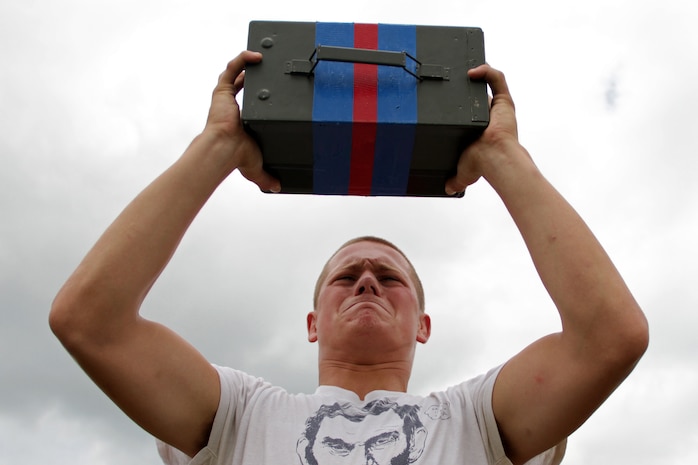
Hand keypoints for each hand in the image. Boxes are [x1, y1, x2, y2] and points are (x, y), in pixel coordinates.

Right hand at [204, 51, 279, 191]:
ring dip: (247, 63)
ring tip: (262, 57)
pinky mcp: (222, 91)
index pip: (247, 100)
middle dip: (252, 74)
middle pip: (241, 84)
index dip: (255, 91)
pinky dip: (242, 59)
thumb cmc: (236, 157)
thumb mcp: (257, 167)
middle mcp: (230, 107)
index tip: (268, 85)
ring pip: (235, 73)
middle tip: (267, 67)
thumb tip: (276, 188)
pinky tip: (255, 55)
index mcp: (238, 120)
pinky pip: (232, 68)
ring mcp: (225, 97)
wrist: (224, 149)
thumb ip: (267, 177)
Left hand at [445, 64, 522, 194]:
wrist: (493, 158)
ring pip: (492, 82)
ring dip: (480, 74)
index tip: (451, 98)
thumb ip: (456, 180)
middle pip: (481, 94)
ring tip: (464, 72)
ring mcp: (499, 107)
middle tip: (454, 79)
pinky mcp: (505, 100)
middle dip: (470, 85)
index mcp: (484, 128)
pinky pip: (498, 78)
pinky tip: (472, 71)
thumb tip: (449, 189)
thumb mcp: (463, 173)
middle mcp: (493, 116)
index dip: (466, 102)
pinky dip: (487, 71)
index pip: (475, 110)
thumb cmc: (482, 164)